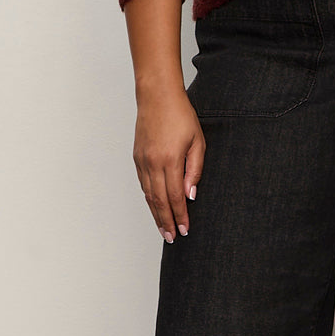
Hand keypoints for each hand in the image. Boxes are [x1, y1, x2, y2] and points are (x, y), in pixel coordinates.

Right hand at [132, 84, 204, 242]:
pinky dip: (149, 199)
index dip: (180, 216)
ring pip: (148, 195)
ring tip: (163, 229)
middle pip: (159, 201)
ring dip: (156, 214)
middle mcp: (152, 164)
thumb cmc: (181, 116)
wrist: (157, 97)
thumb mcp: (197, 142)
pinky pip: (143, 184)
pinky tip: (155, 207)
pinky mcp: (137, 157)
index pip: (175, 197)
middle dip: (166, 222)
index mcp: (170, 160)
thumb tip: (190, 195)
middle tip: (172, 238)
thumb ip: (195, 170)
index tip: (185, 229)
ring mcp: (142, 161)